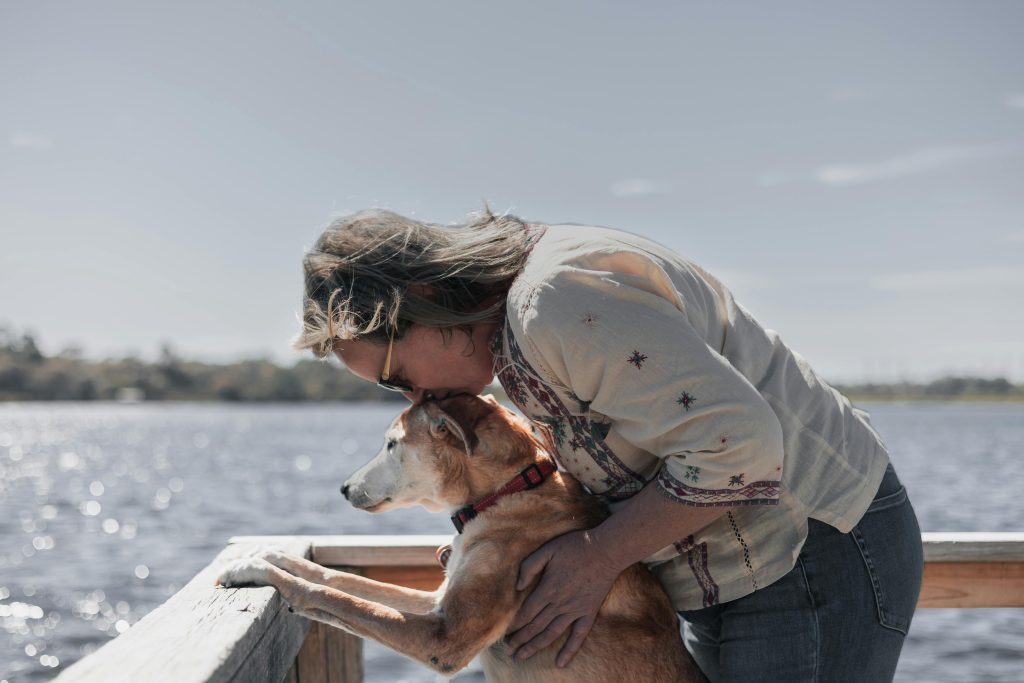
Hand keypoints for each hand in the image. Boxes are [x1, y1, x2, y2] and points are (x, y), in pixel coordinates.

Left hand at [506, 529, 620, 666]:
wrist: (606, 550)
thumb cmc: (575, 547)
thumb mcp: (548, 549)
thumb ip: (530, 566)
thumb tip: (518, 586)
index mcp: (548, 589)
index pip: (526, 613)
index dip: (514, 625)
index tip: (504, 633)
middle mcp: (559, 604)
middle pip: (535, 626)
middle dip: (520, 639)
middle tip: (508, 650)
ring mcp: (575, 610)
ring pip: (552, 633)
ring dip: (536, 646)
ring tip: (522, 656)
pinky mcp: (588, 613)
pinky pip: (579, 636)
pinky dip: (570, 651)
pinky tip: (561, 663)